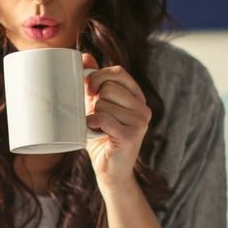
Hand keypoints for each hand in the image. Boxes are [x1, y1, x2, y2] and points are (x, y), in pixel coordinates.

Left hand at [82, 53, 150, 191]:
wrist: (110, 171)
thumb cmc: (102, 137)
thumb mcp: (96, 106)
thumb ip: (94, 83)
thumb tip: (84, 56)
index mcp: (137, 97)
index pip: (118, 72)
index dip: (99, 76)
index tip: (88, 89)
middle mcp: (143, 108)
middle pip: (109, 87)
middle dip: (94, 100)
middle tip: (94, 115)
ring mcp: (140, 122)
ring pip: (104, 103)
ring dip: (93, 115)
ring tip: (97, 128)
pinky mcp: (132, 136)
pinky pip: (104, 118)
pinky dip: (92, 123)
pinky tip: (93, 131)